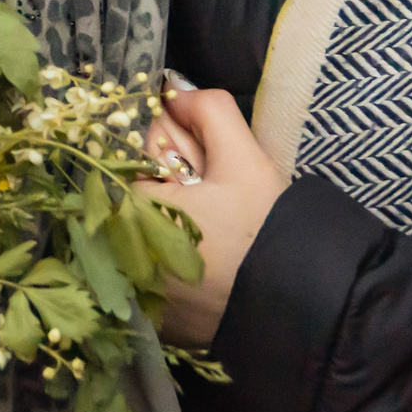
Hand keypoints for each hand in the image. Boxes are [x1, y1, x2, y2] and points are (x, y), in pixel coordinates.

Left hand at [136, 87, 286, 348]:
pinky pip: (154, 275)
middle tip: (213, 199)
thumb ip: (208, 111)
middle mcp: (115, 258)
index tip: (200, 164)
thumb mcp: (243, 159)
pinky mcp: (152, 321)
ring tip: (215, 233)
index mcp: (125, 211)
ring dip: (168, 224)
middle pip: (133, 197)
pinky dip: (173, 264)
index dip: (172, 152)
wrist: (296, 308)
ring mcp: (131, 295)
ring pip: (141, 236)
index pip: (132, 156)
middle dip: (169, 186)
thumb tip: (174, 89)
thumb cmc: (264, 231)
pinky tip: (210, 263)